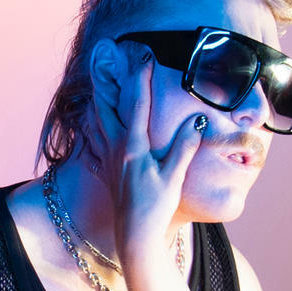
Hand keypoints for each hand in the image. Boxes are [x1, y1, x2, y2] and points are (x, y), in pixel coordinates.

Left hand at [96, 54, 206, 260]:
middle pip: (107, 105)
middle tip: (107, 58)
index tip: (144, 54)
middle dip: (110, 80)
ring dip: (100, 99)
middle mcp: (116, 147)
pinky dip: (94, 123)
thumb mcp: (173, 176)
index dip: (140, 77)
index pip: (136, 102)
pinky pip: (96, 139)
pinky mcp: (108, 170)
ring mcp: (109, 158)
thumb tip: (198, 119)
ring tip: (99, 81)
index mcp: (132, 145)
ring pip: (98, 120)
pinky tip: (93, 120)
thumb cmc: (154, 208)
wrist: (134, 236)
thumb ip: (184, 145)